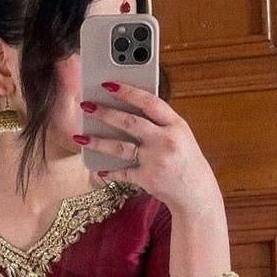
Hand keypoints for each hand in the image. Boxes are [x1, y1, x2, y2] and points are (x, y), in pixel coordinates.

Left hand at [75, 81, 222, 216]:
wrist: (196, 192)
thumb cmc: (185, 159)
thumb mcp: (181, 135)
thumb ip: (159, 122)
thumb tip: (128, 107)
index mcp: (176, 124)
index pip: (149, 102)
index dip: (128, 91)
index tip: (108, 84)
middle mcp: (166, 140)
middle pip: (130, 122)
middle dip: (105, 113)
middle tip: (86, 105)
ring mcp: (156, 161)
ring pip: (120, 147)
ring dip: (97, 142)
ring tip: (80, 137)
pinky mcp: (148, 179)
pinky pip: (123, 173)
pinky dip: (110, 171)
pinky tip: (99, 168)